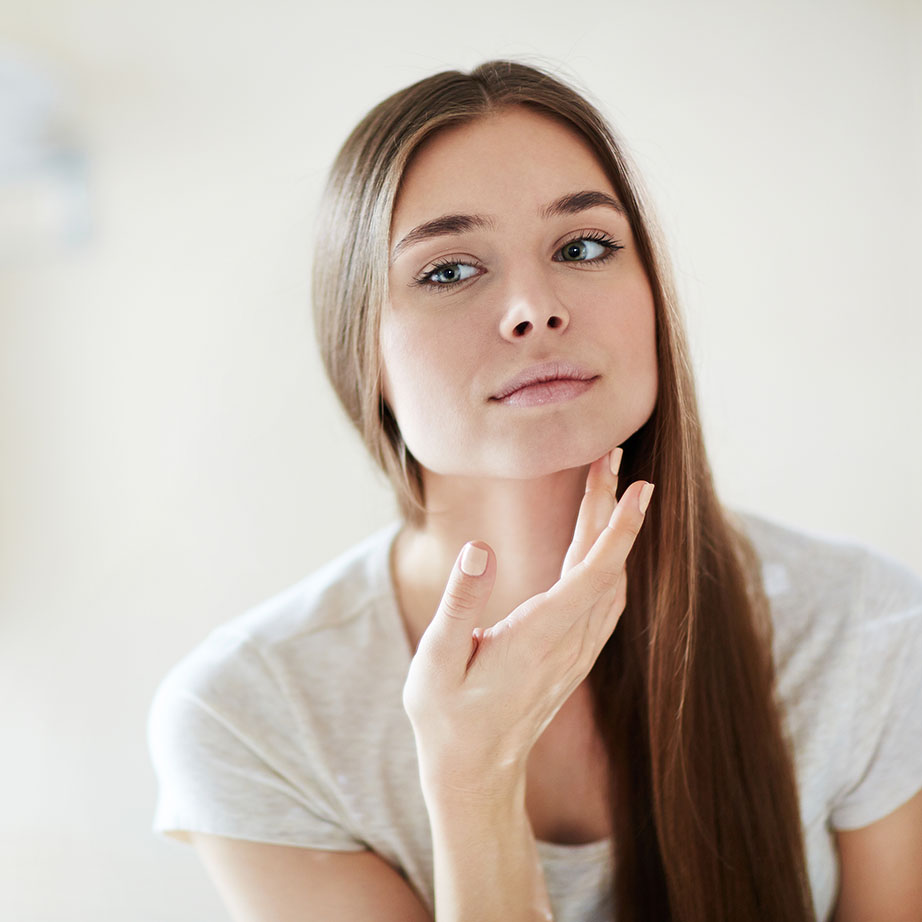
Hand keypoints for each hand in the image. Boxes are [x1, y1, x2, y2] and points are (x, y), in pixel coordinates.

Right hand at [402, 448, 653, 790]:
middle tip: (614, 458)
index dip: (617, 529)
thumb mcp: (437, 661)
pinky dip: (608, 561)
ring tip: (607, 487)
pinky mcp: (572, 656)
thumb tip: (479, 548)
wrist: (475, 772)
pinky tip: (601, 545)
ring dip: (612, 532)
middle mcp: (568, 642)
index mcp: (537, 637)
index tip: (638, 488)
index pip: (590, 574)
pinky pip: (603, 601)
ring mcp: (576, 652)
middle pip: (604, 566)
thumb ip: (458, 603)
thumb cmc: (446, 717)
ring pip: (608, 582)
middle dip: (613, 509)